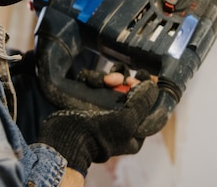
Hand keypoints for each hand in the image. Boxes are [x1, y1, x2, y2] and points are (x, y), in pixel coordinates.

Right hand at [37, 80, 158, 174]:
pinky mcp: (86, 101)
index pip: (147, 104)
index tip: (139, 79)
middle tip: (123, 79)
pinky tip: (91, 81)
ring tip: (106, 80)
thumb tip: (152, 86)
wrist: (63, 140)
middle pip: (129, 90)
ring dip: (109, 77)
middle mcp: (120, 119)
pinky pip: (94, 83)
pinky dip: (93, 78)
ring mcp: (102, 109)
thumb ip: (142, 104)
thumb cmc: (97, 136)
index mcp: (134, 130)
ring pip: (111, 84)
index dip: (145, 89)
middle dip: (126, 80)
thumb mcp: (127, 122)